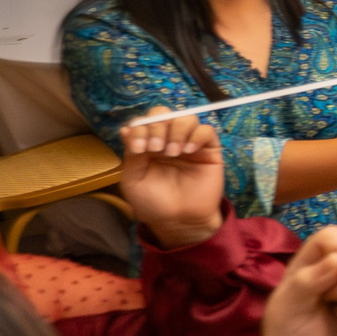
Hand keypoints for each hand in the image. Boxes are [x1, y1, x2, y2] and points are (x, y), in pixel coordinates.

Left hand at [119, 107, 226, 247]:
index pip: (144, 122)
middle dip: (157, 126)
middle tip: (155, 149)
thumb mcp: (133, 180)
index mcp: (148, 145)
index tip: (138, 147)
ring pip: (187, 118)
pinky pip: (207, 131)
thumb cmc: (153, 204)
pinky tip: (189, 151)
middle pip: (164, 113)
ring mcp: (189, 144)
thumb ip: (131, 155)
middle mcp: (168, 140)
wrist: (179, 221)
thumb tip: (127, 129)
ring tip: (173, 153)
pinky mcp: (209, 151)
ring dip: (177, 131)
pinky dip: (197, 136)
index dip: (140, 127)